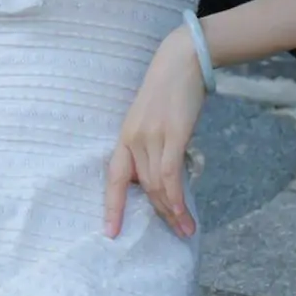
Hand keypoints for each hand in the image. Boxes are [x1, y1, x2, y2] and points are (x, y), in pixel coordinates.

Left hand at [104, 25, 206, 237]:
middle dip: (158, 215)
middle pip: (143, 187)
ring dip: (171, 211)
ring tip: (186, 230)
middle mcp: (134, 140)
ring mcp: (152, 137)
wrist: (181, 61)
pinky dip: (175, 196)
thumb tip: (165, 176)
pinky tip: (182, 211)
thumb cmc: (169, 92)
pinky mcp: (173, 134)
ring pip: (157, 185)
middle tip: (175, 233)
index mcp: (125, 138)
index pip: (114, 178)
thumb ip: (154, 147)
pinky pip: (170, 173)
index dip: (112, 207)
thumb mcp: (153, 121)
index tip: (110, 232)